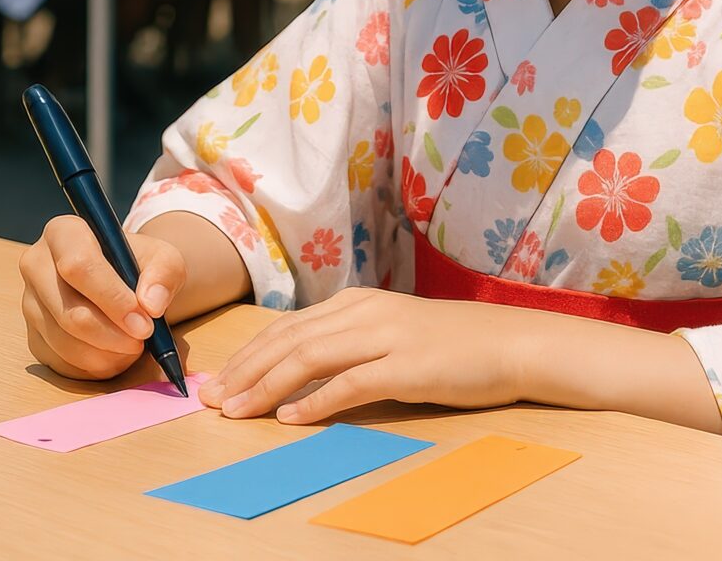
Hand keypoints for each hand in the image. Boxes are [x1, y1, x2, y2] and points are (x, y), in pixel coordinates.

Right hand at [19, 216, 186, 379]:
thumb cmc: (139, 266)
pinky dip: (96, 366)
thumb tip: (151, 304)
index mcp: (64, 233)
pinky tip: (116, 354)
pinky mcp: (34, 337)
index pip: (78, 266)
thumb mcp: (163, 258)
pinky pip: (62, 363)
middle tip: (144, 339)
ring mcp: (30, 304)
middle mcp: (37, 265)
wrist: (123, 283)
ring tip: (134, 346)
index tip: (143, 322)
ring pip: (65, 343)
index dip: (112, 298)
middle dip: (113, 334)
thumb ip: (164, 274)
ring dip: (107, 354)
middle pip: (70, 312)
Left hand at [199, 288, 525, 423]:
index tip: (217, 382)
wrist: (510, 342)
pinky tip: (291, 418)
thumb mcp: (391, 332)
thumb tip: (298, 373)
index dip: (246, 355)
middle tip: (212, 400)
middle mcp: (364, 312)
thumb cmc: (451, 344)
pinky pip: (350, 384)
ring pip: (309, 357)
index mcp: (356, 302)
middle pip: (288, 340)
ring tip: (237, 411)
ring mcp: (385, 337)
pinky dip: (315, 402)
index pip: (286, 327)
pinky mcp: (406, 367)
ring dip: (266, 386)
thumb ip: (348, 344)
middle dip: (244, 371)